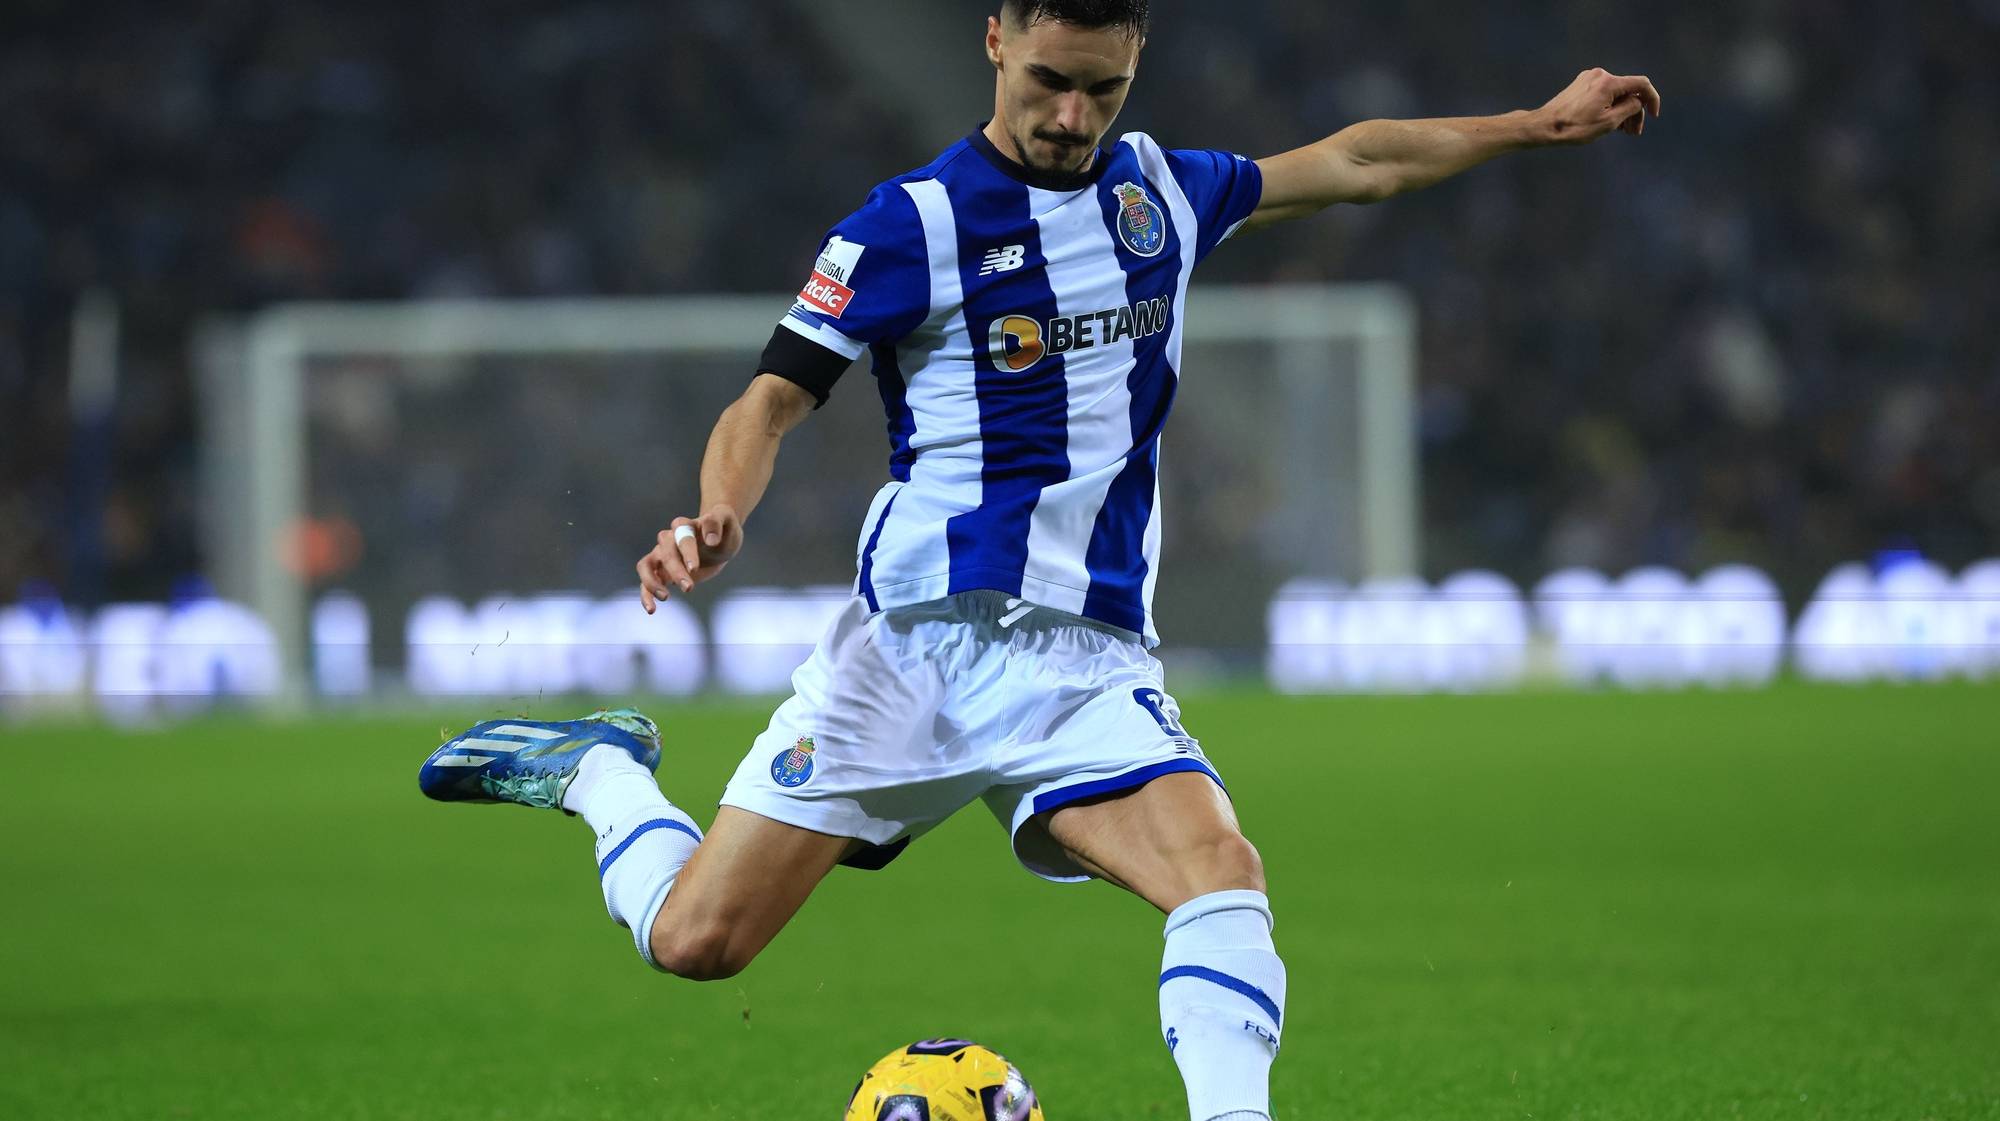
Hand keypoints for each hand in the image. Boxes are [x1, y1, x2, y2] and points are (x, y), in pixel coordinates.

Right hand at [636, 505, 744, 613]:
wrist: (720, 543)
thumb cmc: (723, 530)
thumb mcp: (727, 520)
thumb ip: (717, 522)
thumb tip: (710, 539)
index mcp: (683, 525)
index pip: (680, 535)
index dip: (686, 551)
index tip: (694, 568)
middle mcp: (668, 539)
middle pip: (665, 553)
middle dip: (675, 571)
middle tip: (689, 588)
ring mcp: (661, 555)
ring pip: (645, 566)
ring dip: (652, 582)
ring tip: (665, 597)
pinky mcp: (660, 571)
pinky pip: (645, 582)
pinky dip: (646, 595)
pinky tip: (652, 609)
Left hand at [1534, 67, 1660, 144]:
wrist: (1544, 127)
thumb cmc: (1575, 127)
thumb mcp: (1610, 122)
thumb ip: (1631, 108)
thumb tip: (1639, 101)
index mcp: (1608, 82)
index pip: (1641, 84)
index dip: (1652, 99)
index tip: (1654, 115)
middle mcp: (1600, 75)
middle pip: (1628, 91)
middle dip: (1635, 111)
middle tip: (1635, 132)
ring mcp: (1589, 78)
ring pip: (1616, 93)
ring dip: (1623, 110)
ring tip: (1624, 131)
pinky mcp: (1581, 85)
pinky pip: (1603, 93)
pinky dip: (1610, 106)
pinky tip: (1610, 123)